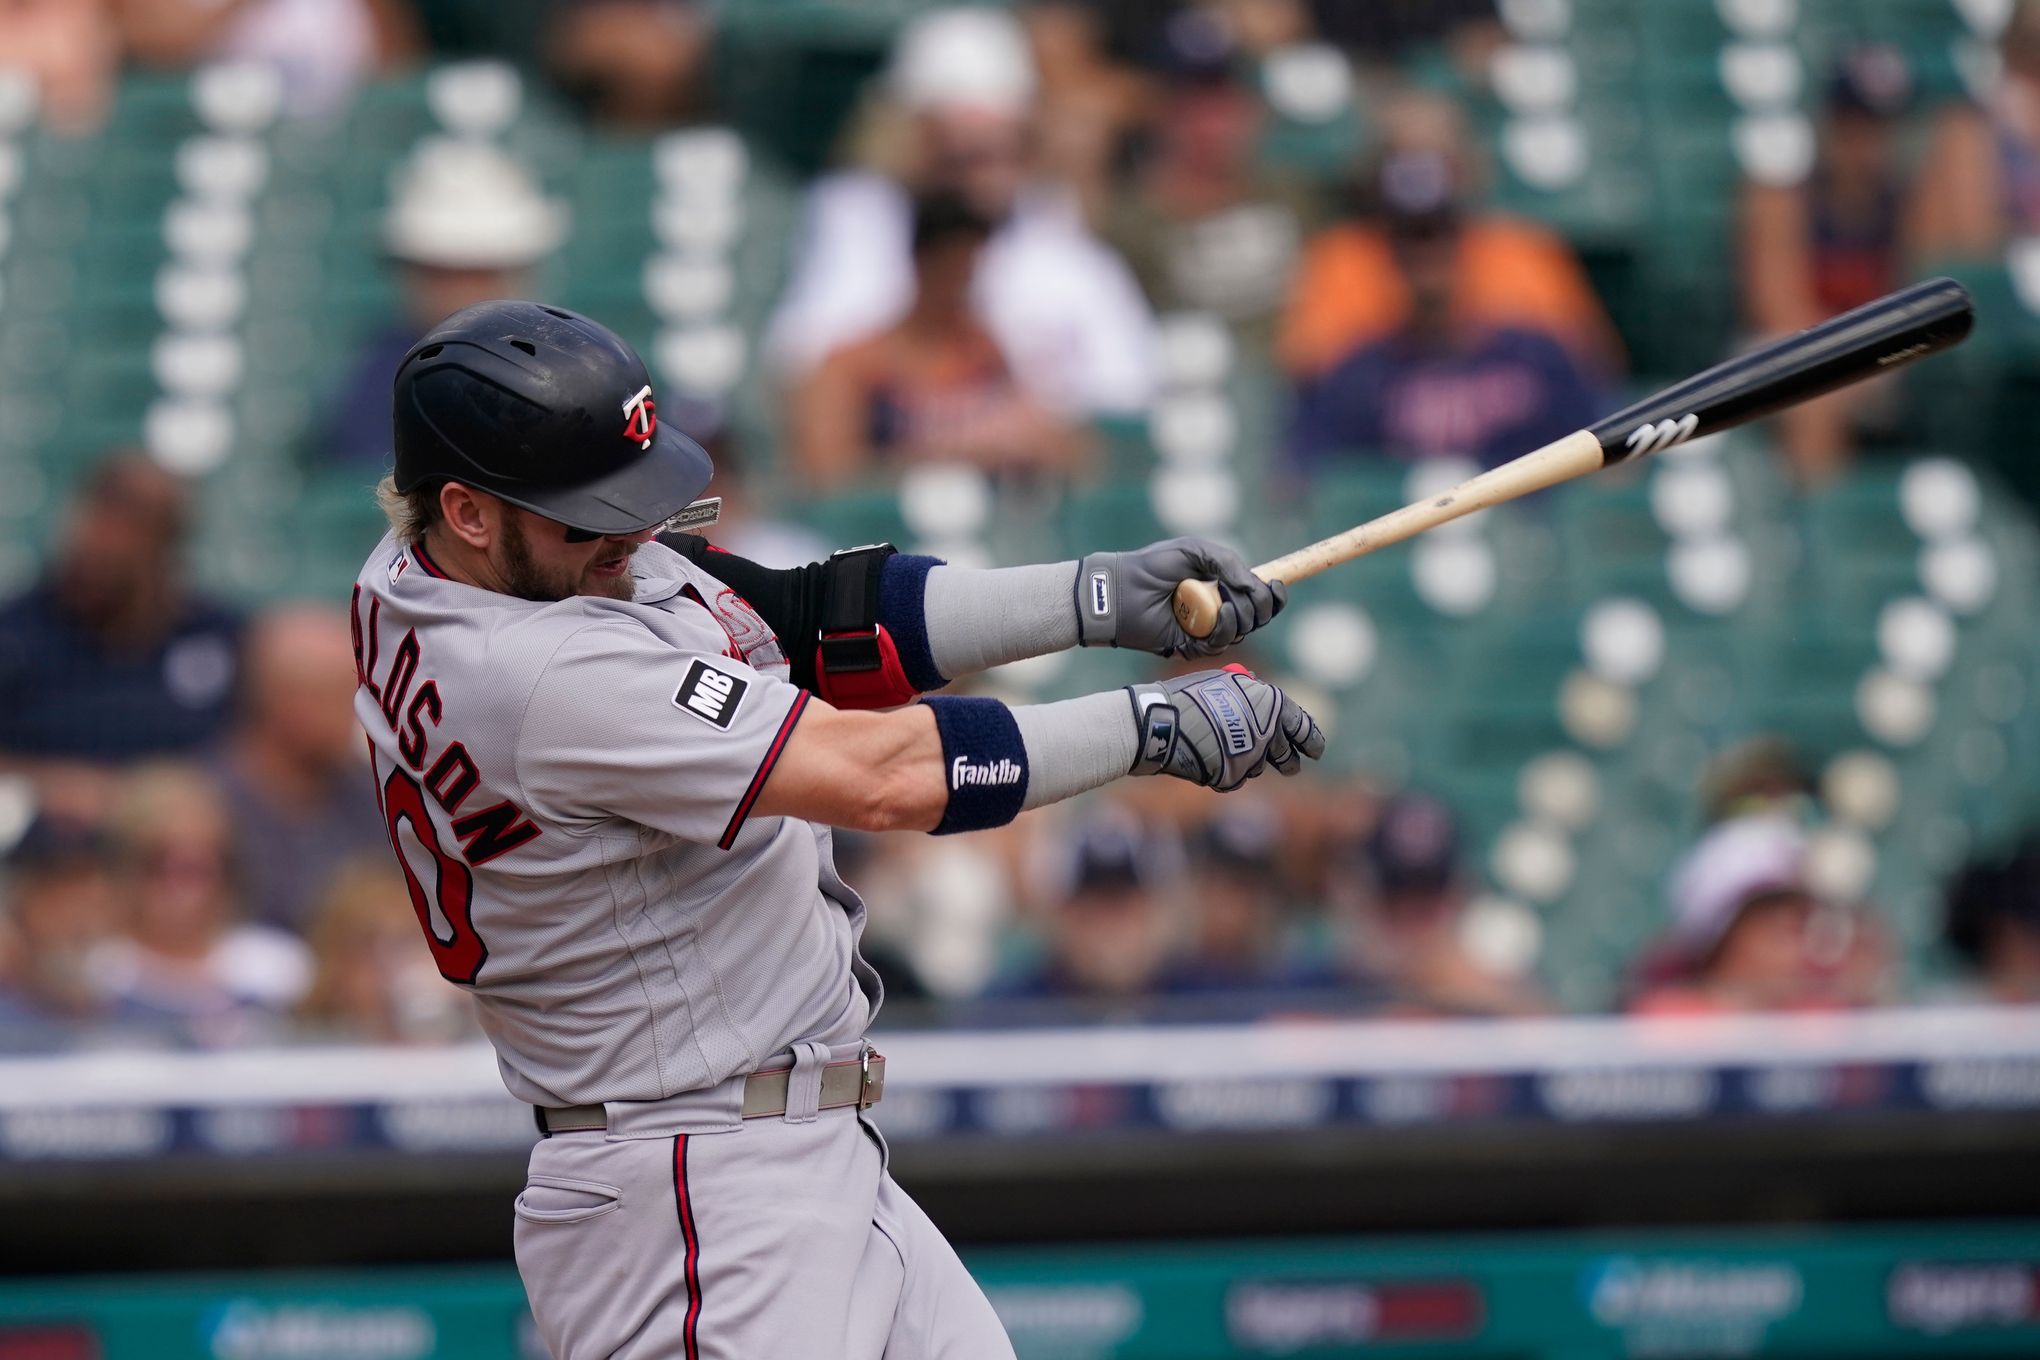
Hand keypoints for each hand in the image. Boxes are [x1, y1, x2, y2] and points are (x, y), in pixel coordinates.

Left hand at [1077, 537, 1285, 656]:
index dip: (1273, 595)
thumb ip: (1229, 562)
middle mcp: (1217, 610)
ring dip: (1244, 617)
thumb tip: (1257, 585)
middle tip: (1250, 594)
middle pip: (1258, 617)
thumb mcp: (1195, 551)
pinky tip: (1221, 613)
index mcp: (1221, 587)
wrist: (1123, 588)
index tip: (1276, 585)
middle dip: (1262, 606)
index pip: (1259, 597)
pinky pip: (1221, 643)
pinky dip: (1226, 628)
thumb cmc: (1153, 566)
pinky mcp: (1192, 646)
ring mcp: (1205, 629)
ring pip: (1243, 631)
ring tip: (1228, 602)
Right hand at [1124, 666, 1325, 790]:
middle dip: (1288, 762)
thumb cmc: (1188, 696)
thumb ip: (1250, 692)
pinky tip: (1205, 757)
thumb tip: (1261, 695)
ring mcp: (1250, 758)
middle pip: (1288, 756)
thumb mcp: (1225, 683)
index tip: (1315, 750)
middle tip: (1289, 766)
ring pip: (1258, 767)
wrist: (1158, 722)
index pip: (1304, 727)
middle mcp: (1268, 733)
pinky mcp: (1231, 777)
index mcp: (1271, 704)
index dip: (1312, 740)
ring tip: (1221, 747)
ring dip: (1249, 762)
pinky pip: (1234, 777)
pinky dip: (1225, 771)